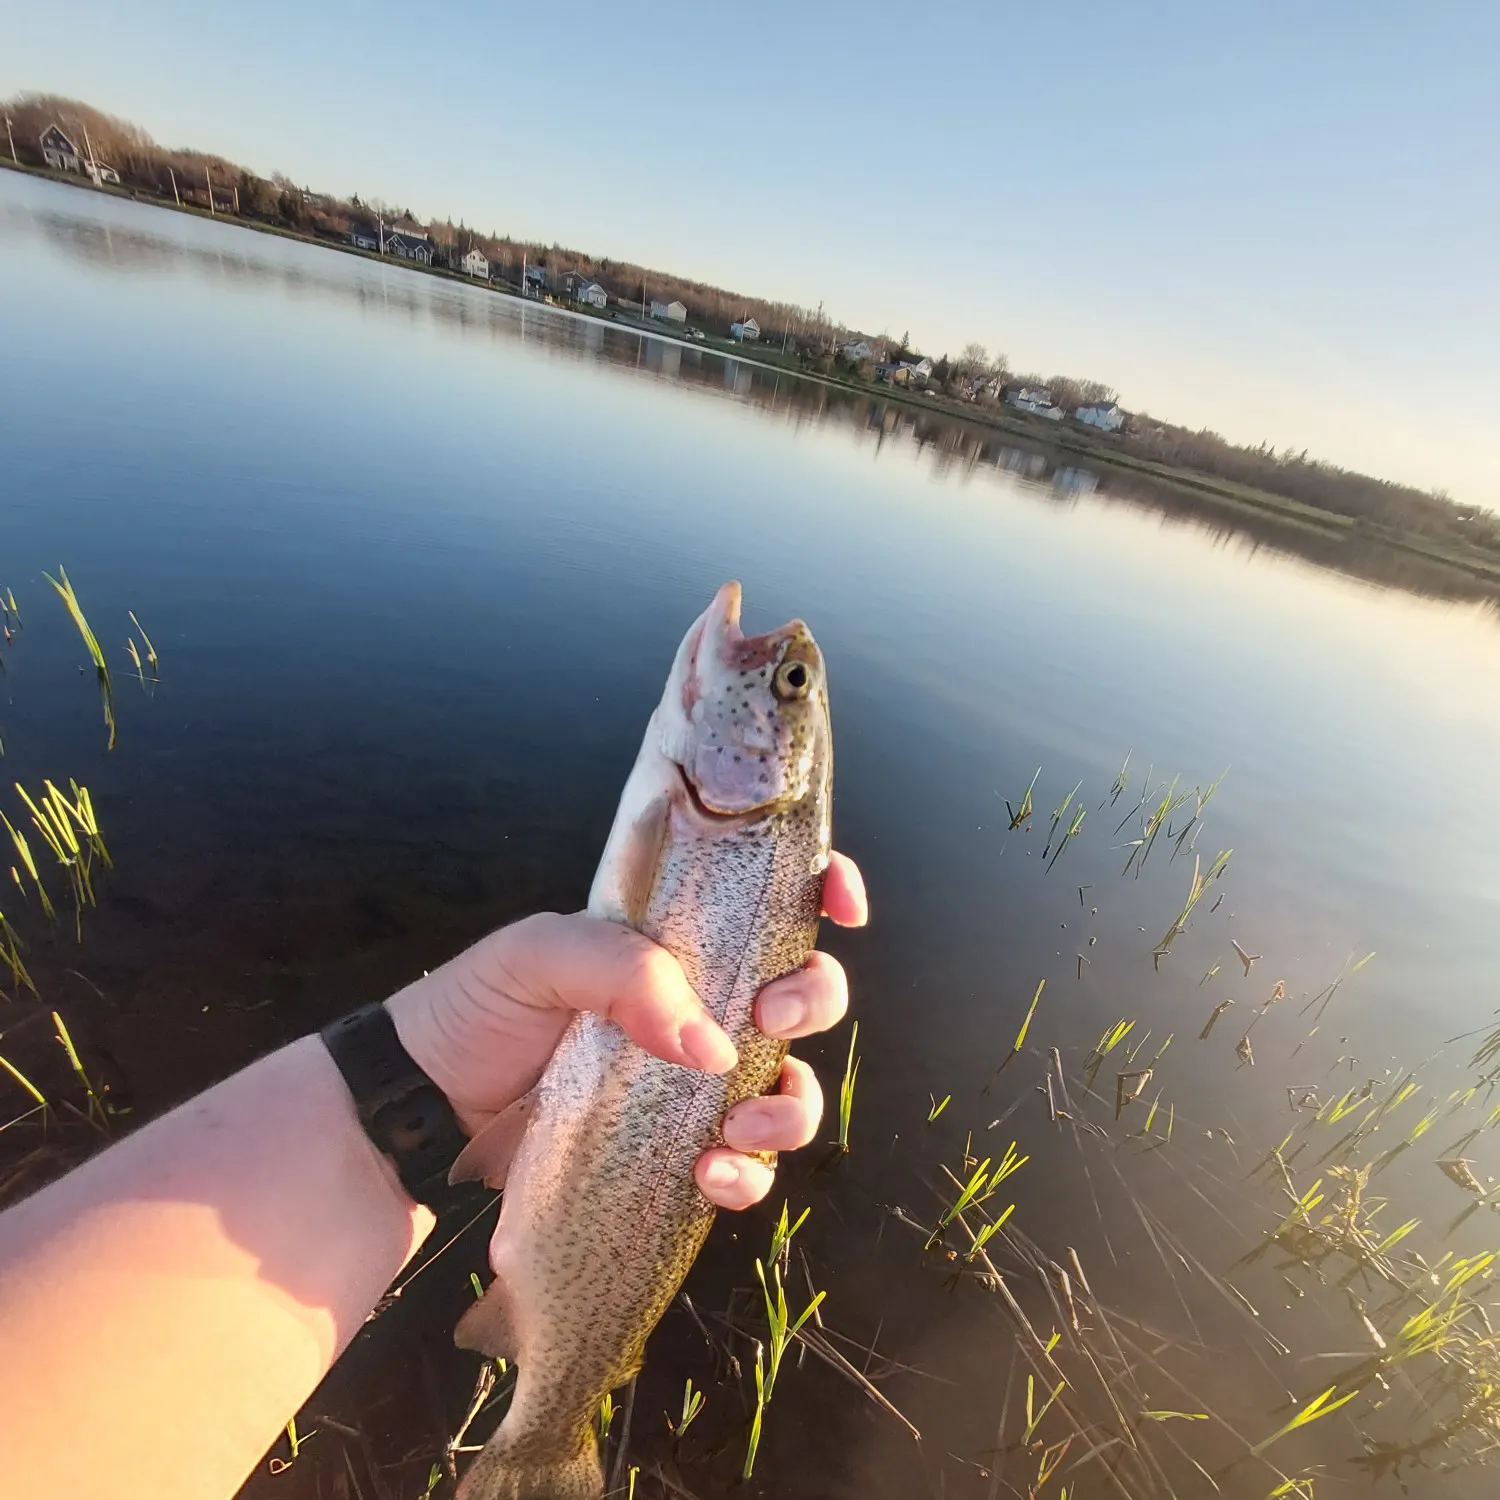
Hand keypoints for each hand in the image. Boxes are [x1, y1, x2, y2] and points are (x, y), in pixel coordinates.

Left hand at [386, 852, 866, 1210]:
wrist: (420, 1105)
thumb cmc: (478, 1008)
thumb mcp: (539, 956)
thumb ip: (623, 972)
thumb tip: (713, 1045)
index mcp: (676, 938)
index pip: (770, 899)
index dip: (824, 890)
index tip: (842, 905)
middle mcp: (701, 1004)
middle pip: (806, 994)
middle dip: (814, 1002)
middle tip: (766, 1019)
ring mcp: (693, 1082)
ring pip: (793, 1087)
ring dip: (792, 1106)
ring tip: (737, 1124)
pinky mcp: (676, 1150)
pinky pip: (746, 1167)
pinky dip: (747, 1176)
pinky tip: (708, 1176)